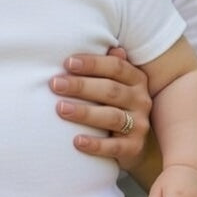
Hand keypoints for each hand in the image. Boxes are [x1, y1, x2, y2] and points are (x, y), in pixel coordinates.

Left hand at [51, 47, 150, 170]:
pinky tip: (77, 141)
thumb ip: (110, 67)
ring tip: (60, 109)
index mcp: (137, 80)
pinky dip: (95, 144)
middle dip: (81, 86)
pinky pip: (114, 147)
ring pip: (112, 117)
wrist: (132, 143)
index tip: (67, 63)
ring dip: (84, 113)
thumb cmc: (115, 105)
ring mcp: (139, 125)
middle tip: (55, 84)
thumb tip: (113, 48)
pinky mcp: (134, 148)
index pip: (116, 67)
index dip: (92, 64)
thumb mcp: (115, 83)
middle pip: (110, 90)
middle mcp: (141, 100)